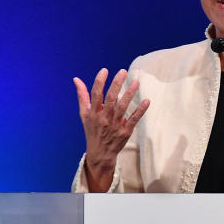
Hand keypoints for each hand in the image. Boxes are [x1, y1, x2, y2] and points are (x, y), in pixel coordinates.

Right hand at [73, 68, 149, 191]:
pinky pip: (134, 119)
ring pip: (123, 107)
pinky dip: (140, 110)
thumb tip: (76, 79)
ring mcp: (115, 125)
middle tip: (123, 71)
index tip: (105, 70)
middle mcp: (104, 118)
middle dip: (116, 84)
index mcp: (93, 113)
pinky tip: (147, 101)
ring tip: (136, 82)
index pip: (95, 95)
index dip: (100, 82)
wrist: (100, 154)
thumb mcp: (84, 115)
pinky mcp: (125, 131)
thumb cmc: (92, 131)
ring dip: (130, 94)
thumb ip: (82, 96)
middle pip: (110, 99)